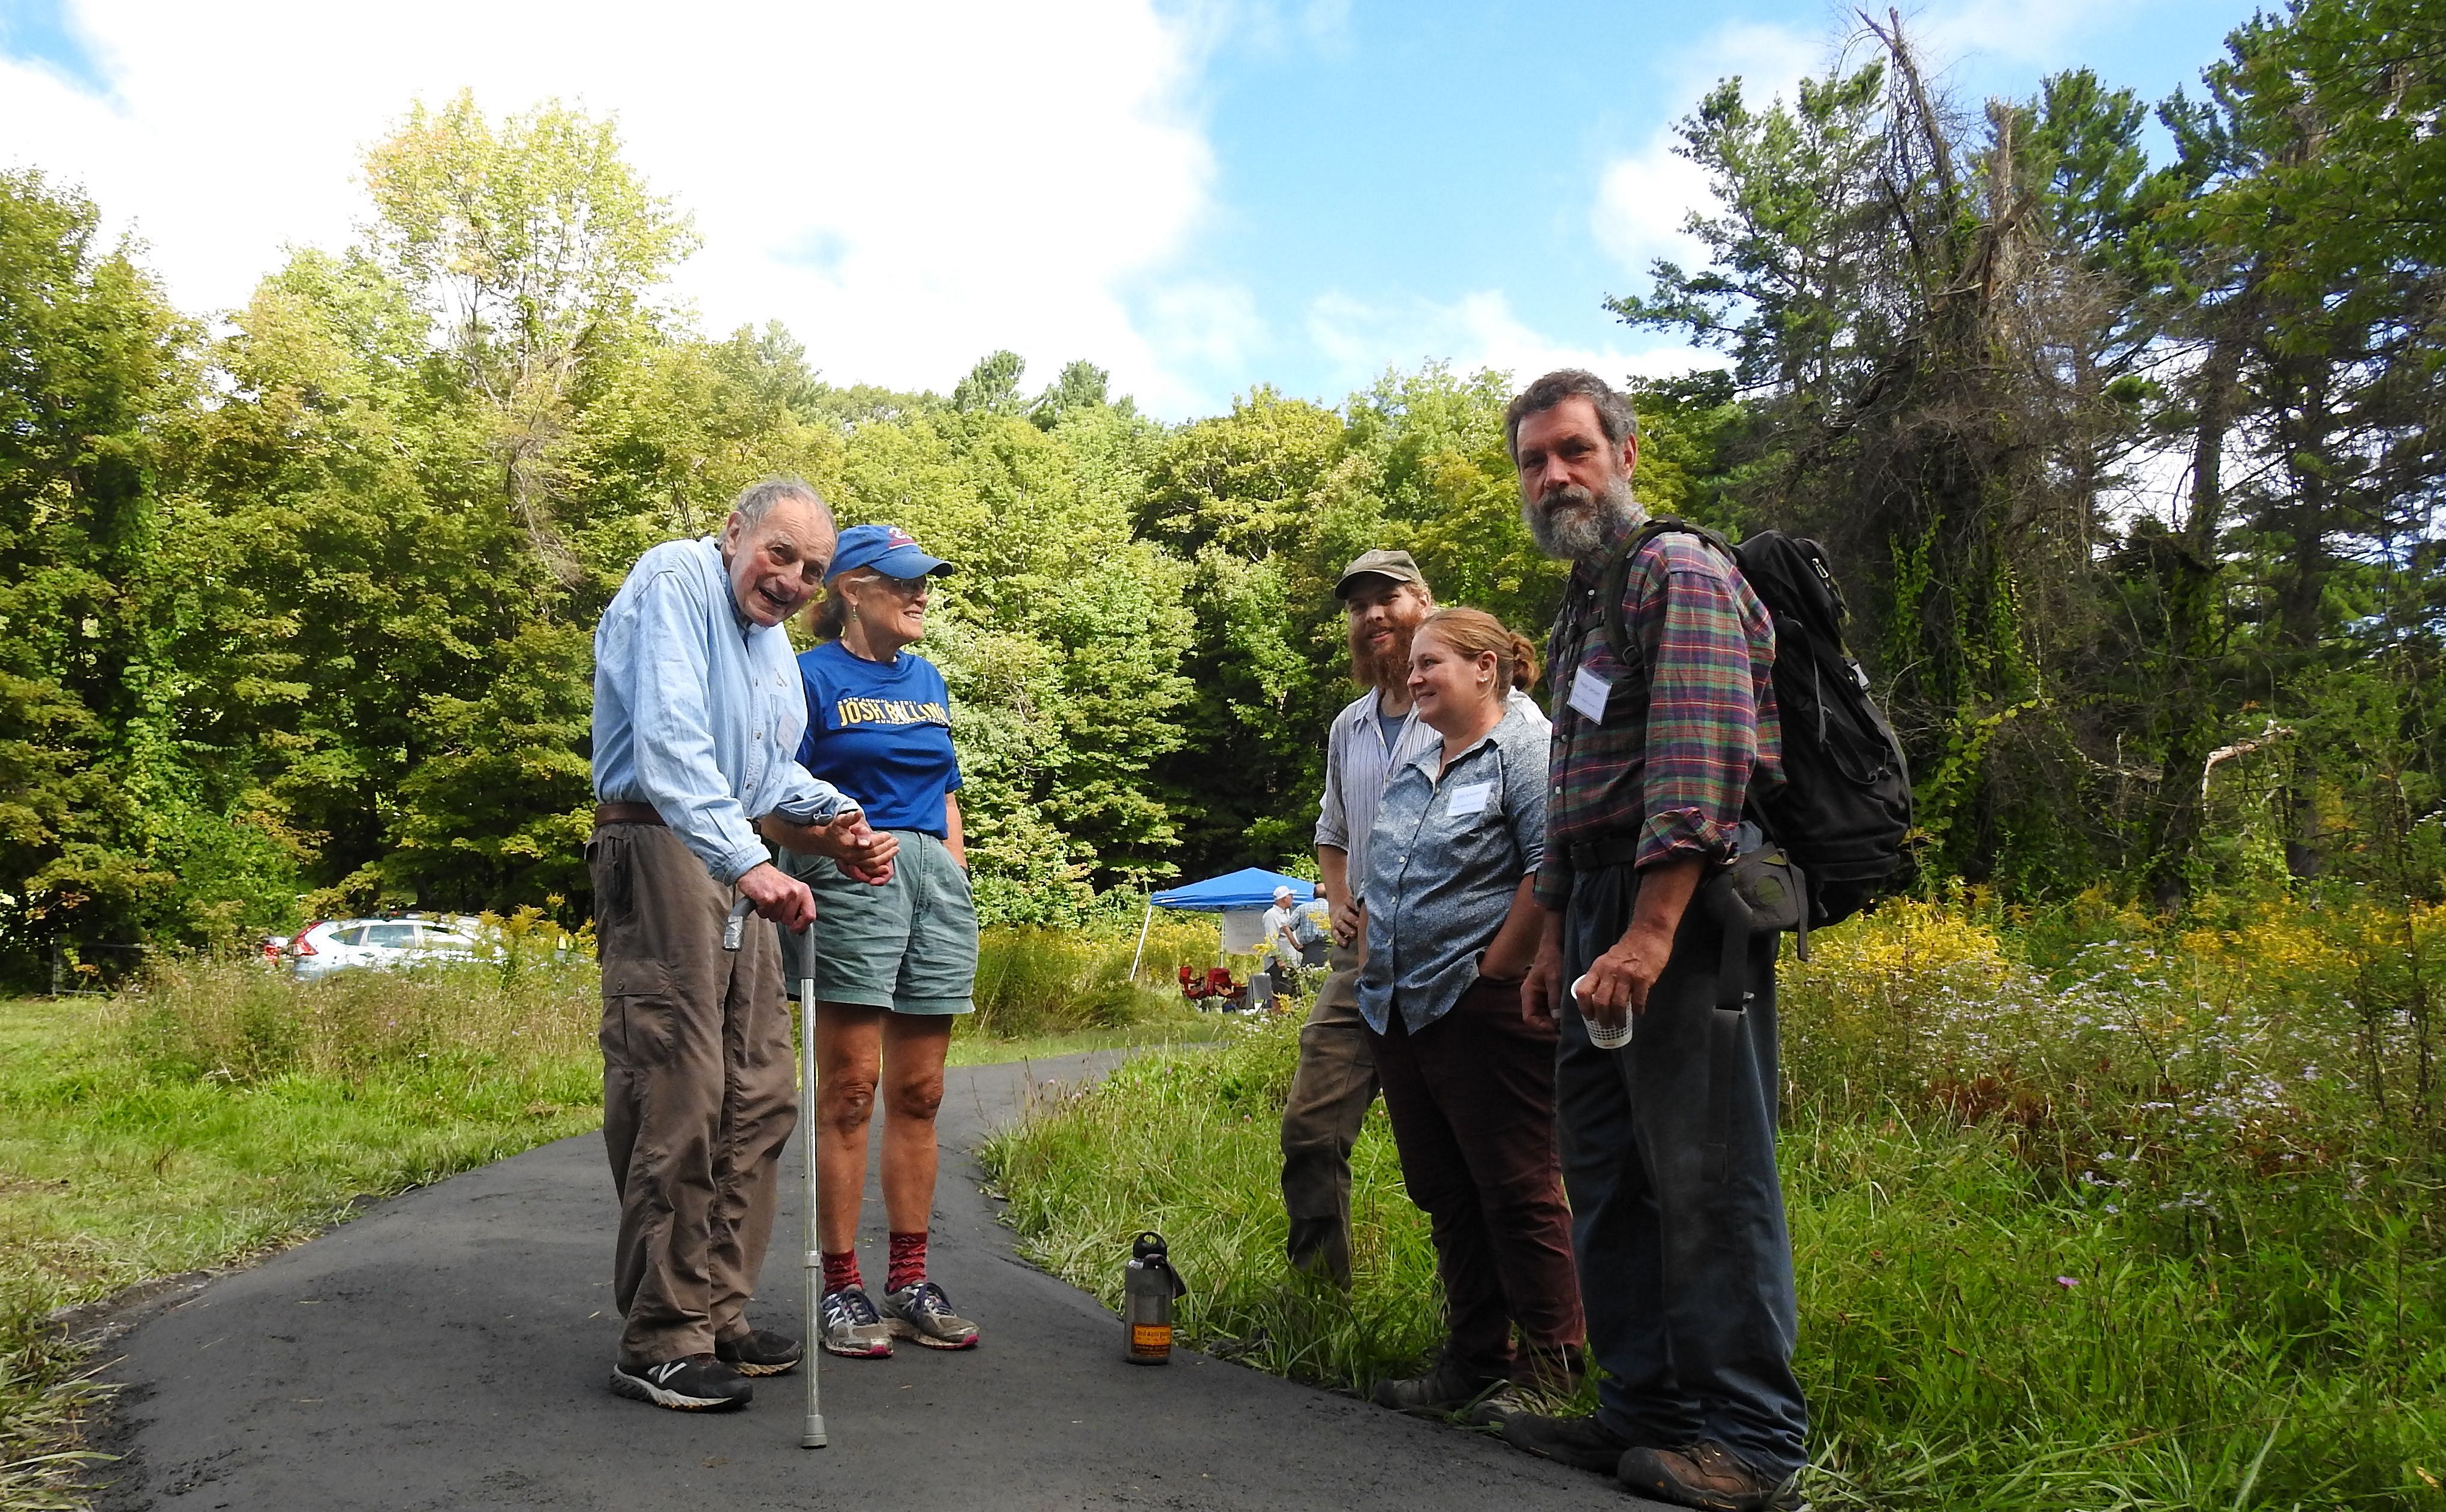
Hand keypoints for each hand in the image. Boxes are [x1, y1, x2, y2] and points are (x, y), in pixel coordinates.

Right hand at [736, 862, 815, 930]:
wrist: (754, 869)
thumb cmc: (772, 880)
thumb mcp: (792, 889)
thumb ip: (799, 904)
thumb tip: (801, 924)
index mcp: (803, 890)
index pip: (810, 915)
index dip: (801, 926)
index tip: (794, 929)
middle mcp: (794, 892)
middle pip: (789, 920)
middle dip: (780, 916)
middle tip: (775, 904)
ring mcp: (781, 895)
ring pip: (775, 918)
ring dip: (769, 912)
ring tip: (768, 900)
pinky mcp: (767, 898)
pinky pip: (764, 914)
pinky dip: (761, 910)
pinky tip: (761, 900)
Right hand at [809, 811, 897, 884]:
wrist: (824, 841)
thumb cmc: (835, 829)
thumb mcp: (841, 820)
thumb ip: (850, 818)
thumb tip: (859, 814)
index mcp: (849, 844)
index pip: (869, 844)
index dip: (880, 840)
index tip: (888, 835)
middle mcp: (852, 855)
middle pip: (873, 854)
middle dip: (886, 848)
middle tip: (896, 841)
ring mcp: (853, 862)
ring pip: (872, 863)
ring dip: (886, 857)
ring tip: (895, 850)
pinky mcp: (855, 866)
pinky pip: (867, 871)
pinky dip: (878, 871)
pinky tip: (887, 869)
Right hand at [1331, 896, 1361, 946]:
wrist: (1338, 912)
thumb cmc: (1352, 910)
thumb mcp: (1355, 905)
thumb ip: (1361, 906)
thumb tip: (1370, 906)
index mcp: (1348, 905)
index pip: (1350, 902)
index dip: (1353, 904)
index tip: (1360, 905)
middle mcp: (1342, 913)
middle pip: (1346, 915)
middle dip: (1352, 919)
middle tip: (1359, 923)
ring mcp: (1337, 922)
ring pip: (1341, 925)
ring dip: (1347, 929)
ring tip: (1353, 933)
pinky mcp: (1334, 930)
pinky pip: (1336, 935)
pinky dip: (1340, 940)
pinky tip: (1345, 943)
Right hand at [1522, 933, 1561, 1025]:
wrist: (1554, 945)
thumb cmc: (1552, 959)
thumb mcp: (1554, 978)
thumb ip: (1554, 997)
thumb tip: (1556, 1018)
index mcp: (1528, 993)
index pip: (1529, 1018)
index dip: (1541, 1026)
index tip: (1556, 1029)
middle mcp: (1531, 997)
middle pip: (1536, 1018)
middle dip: (1549, 1025)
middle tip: (1565, 1029)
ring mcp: (1538, 996)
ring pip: (1543, 1015)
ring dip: (1553, 1020)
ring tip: (1568, 1023)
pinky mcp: (1546, 994)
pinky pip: (1549, 1008)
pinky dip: (1557, 1013)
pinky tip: (1567, 1014)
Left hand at [1575, 918, 1675, 1034]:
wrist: (1649, 933)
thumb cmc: (1628, 948)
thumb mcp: (1607, 959)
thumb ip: (1601, 976)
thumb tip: (1596, 998)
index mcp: (1598, 968)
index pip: (1583, 991)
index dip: (1584, 1007)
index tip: (1589, 1017)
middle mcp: (1610, 972)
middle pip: (1600, 1002)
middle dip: (1603, 1018)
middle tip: (1606, 1026)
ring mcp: (1627, 976)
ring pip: (1618, 1004)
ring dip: (1619, 1018)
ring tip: (1620, 1024)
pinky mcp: (1643, 978)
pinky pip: (1638, 1000)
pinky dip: (1638, 1010)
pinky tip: (1638, 1013)